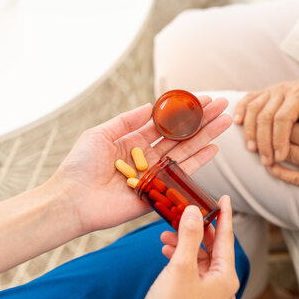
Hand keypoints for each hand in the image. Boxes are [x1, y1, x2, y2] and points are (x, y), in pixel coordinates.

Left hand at [48, 96, 230, 235]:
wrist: (72, 199)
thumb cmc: (80, 166)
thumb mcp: (100, 134)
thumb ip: (127, 121)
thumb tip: (151, 106)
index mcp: (134, 141)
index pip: (166, 123)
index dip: (184, 111)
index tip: (202, 98)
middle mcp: (149, 156)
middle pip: (182, 134)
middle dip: (203, 119)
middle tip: (223, 104)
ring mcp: (156, 173)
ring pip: (187, 150)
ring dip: (207, 135)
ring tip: (226, 120)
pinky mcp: (160, 191)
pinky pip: (183, 174)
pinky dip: (199, 161)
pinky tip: (214, 147)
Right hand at [128, 196, 238, 298]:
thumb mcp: (179, 267)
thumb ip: (188, 236)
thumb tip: (194, 211)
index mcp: (226, 279)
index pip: (226, 239)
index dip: (224, 215)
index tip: (225, 198)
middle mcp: (224, 289)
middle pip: (214, 250)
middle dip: (196, 231)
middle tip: (184, 213)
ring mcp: (212, 298)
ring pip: (202, 262)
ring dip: (186, 245)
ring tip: (166, 235)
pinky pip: (194, 274)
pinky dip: (182, 261)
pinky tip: (168, 253)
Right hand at [233, 58, 298, 165]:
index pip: (284, 118)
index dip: (279, 139)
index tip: (280, 158)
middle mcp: (283, 90)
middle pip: (265, 116)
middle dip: (264, 141)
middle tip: (266, 161)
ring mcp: (272, 90)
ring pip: (254, 109)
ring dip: (250, 131)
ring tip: (252, 150)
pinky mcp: (265, 91)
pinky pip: (248, 98)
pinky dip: (240, 109)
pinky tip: (237, 123)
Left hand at [270, 85, 298, 207]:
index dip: (286, 113)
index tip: (277, 108)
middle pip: (288, 133)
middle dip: (273, 129)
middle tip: (261, 126)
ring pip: (288, 154)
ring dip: (272, 149)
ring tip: (260, 145)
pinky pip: (295, 179)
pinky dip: (280, 172)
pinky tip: (269, 167)